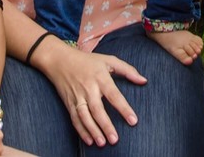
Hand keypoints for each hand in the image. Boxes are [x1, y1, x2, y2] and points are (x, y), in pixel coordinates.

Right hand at [31, 35, 146, 147]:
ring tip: (102, 143)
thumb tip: (144, 81)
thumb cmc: (87, 61)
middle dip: (106, 125)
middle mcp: (88, 88)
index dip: (124, 108)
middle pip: (97, 109)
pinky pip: (75, 119)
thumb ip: (128, 70)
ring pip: (84, 116)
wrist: (59, 60)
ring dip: (92, 130)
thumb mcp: (108, 60)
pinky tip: (89, 141)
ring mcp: (77, 96)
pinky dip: (81, 130)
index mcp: (100, 77)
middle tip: (115, 140)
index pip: (114, 95)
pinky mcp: (69, 103)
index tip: (133, 121)